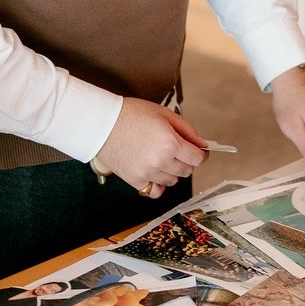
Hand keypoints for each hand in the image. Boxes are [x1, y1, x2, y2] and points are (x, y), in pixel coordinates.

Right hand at [94, 98, 209, 198]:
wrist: (102, 123)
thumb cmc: (130, 114)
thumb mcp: (164, 114)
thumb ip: (187, 130)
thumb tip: (202, 145)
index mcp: (170, 143)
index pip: (197, 158)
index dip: (201, 154)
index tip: (198, 151)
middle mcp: (161, 161)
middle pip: (186, 171)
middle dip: (186, 161)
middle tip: (177, 150)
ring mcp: (147, 173)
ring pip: (172, 181)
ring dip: (171, 171)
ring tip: (160, 157)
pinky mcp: (135, 180)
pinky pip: (154, 191)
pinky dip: (157, 184)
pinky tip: (153, 172)